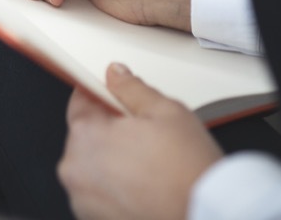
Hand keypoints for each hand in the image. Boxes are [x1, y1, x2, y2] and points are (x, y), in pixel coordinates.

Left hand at [59, 63, 221, 219]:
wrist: (204, 216)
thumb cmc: (187, 172)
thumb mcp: (166, 111)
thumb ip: (132, 88)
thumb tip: (116, 75)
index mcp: (86, 136)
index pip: (80, 100)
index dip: (101, 93)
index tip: (113, 95)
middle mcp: (75, 170)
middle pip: (86, 134)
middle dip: (110, 129)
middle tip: (144, 133)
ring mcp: (83, 200)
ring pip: (93, 165)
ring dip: (113, 159)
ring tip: (149, 162)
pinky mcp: (95, 219)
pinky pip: (100, 192)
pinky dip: (116, 186)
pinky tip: (145, 184)